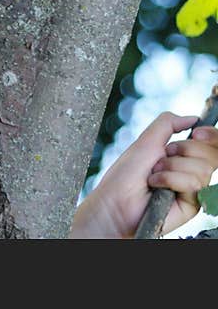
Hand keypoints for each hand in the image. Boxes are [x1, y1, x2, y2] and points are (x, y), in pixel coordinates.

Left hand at [70, 111, 217, 237]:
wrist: (115, 201)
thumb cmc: (126, 174)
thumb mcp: (146, 141)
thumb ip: (167, 124)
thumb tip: (193, 119)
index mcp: (183, 156)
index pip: (211, 144)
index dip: (211, 136)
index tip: (197, 132)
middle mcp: (191, 171)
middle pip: (210, 155)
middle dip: (183, 150)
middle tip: (160, 159)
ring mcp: (193, 189)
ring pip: (202, 169)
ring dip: (171, 168)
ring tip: (153, 175)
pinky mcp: (192, 204)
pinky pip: (193, 184)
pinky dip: (170, 180)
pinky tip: (156, 186)